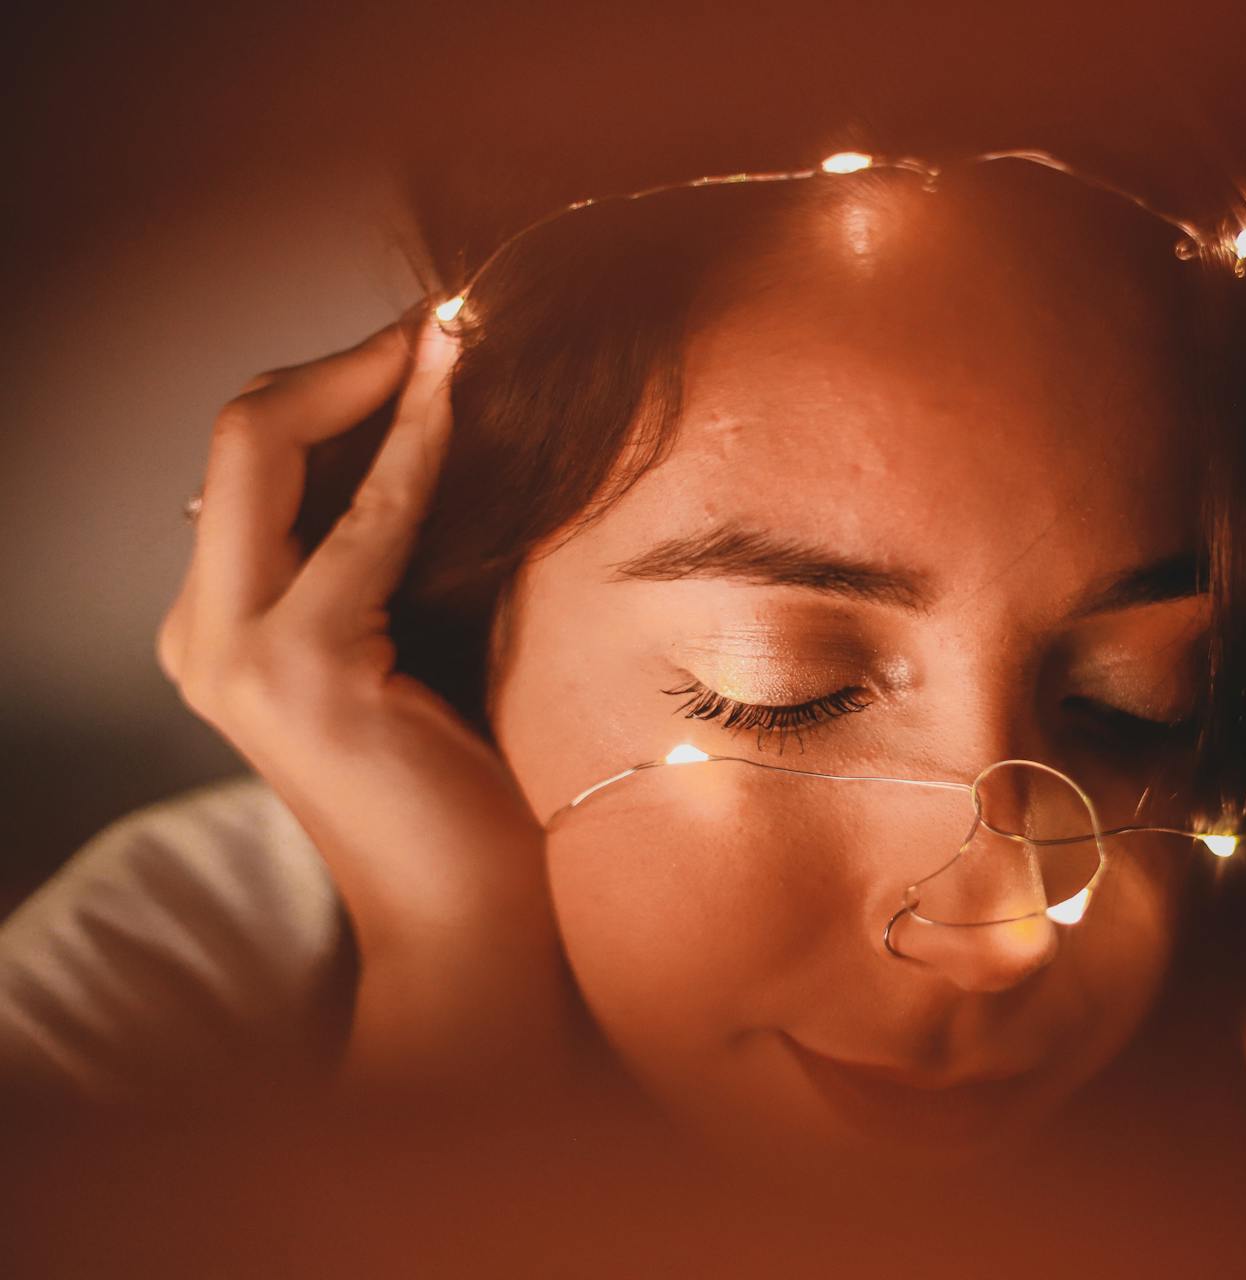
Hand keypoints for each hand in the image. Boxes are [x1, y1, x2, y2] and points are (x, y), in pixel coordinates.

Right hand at [157, 313, 571, 1085]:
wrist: (467, 919)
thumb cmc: (458, 783)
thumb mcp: (400, 644)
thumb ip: (377, 554)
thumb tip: (425, 424)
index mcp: (216, 625)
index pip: (246, 462)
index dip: (328, 382)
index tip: (423, 333)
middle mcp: (200, 634)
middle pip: (235, 436)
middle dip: (338, 362)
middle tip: (438, 316)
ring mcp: (235, 654)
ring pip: (269, 452)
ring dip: (374, 381)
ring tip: (454, 329)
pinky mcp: (301, 670)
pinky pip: (363, 518)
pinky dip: (412, 441)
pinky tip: (456, 390)